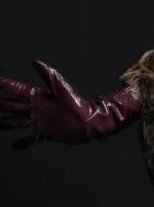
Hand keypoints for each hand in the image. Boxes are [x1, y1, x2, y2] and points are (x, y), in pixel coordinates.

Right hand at [0, 60, 140, 148]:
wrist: (92, 122)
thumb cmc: (79, 104)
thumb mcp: (63, 89)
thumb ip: (49, 76)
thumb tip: (35, 61)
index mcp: (41, 97)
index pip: (19, 90)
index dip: (6, 85)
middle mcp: (39, 109)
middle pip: (14, 106)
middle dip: (0, 103)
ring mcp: (42, 121)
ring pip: (18, 122)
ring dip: (5, 123)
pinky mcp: (48, 133)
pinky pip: (32, 138)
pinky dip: (23, 142)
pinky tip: (13, 145)